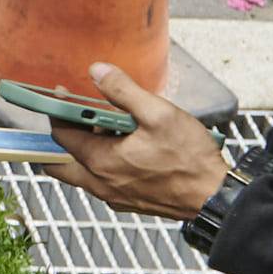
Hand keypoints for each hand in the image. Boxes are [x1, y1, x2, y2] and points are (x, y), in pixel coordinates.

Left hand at [41, 63, 232, 220]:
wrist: (214, 197)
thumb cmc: (190, 158)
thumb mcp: (158, 113)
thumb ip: (123, 90)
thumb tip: (96, 71)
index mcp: (101, 161)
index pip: (61, 135)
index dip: (58, 111)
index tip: (63, 94)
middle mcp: (100, 184)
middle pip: (60, 163)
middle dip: (62, 138)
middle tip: (75, 117)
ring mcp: (114, 197)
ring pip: (81, 174)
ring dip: (84, 150)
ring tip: (108, 127)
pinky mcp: (128, 202)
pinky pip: (101, 182)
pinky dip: (101, 164)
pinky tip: (125, 146)